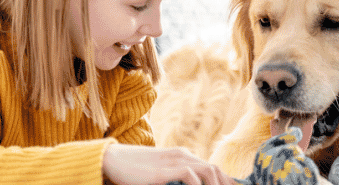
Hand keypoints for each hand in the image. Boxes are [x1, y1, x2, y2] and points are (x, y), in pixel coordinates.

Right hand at [102, 143, 236, 184]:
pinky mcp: (163, 170)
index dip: (226, 182)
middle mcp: (182, 155)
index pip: (212, 168)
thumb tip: (191, 184)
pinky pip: (190, 175)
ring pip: (208, 171)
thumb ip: (176, 178)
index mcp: (182, 156)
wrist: (112, 160)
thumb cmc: (134, 170)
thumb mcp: (160, 174)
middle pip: (215, 169)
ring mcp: (173, 161)